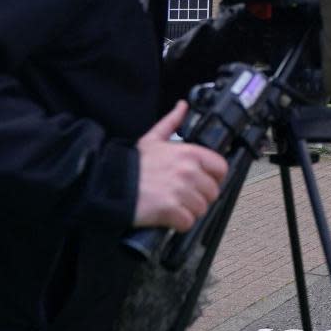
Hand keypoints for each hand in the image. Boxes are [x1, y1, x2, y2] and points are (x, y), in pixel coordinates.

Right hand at [133, 101, 228, 231]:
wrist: (109, 184)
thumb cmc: (131, 164)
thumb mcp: (153, 138)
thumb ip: (172, 122)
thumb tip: (183, 106)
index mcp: (189, 153)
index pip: (221, 168)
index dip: (214, 178)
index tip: (203, 182)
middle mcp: (188, 171)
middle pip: (212, 193)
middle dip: (200, 198)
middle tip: (183, 198)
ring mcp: (180, 191)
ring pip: (201, 209)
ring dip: (189, 211)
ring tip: (174, 207)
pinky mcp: (170, 210)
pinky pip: (188, 223)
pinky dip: (180, 224)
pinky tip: (169, 218)